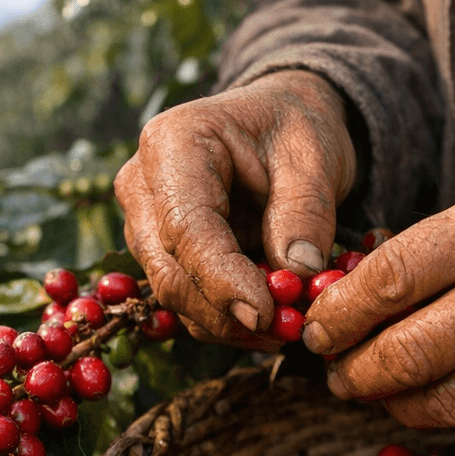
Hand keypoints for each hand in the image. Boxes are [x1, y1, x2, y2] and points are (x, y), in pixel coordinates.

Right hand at [114, 70, 357, 346]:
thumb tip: (297, 273)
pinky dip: (226, 318)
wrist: (277, 125)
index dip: (222, 280)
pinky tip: (269, 318)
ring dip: (229, 321)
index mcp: (173, 144)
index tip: (265, 316)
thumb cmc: (292, 129)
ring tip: (286, 323)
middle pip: (170, 271)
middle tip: (287, 330)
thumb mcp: (313, 157)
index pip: (185, 227)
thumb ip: (305, 212)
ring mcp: (143, 222)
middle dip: (226, 312)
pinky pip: (186, 299)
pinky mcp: (159, 252)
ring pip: (175, 293)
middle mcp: (142, 185)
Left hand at [301, 139, 454, 444]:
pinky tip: (453, 411)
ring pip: (447, 404)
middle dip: (354, 374)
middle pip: (405, 354)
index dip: (336, 316)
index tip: (315, 329)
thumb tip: (378, 284)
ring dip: (401, 409)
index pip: (386, 280)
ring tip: (385, 398)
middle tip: (337, 376)